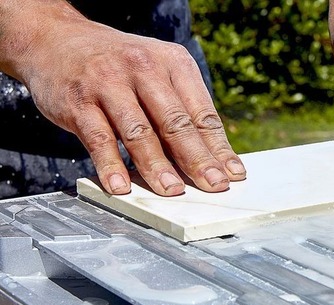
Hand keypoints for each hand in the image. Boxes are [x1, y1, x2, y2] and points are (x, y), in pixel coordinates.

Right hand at [0, 0, 244, 195]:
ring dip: (158, 166)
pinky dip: (111, 165)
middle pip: (176, 123)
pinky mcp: (79, 102)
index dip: (219, 148)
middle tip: (213, 185)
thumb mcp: (157, 75)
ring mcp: (108, 84)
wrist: (56, 39)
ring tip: (172, 191)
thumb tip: (212, 158)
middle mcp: (143, 68)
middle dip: (197, 159)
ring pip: (139, 132)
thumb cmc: (118, 67)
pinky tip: (121, 186)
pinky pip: (99, 138)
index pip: (202, 113)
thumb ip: (182, 112)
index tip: (232, 175)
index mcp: (173, 63)